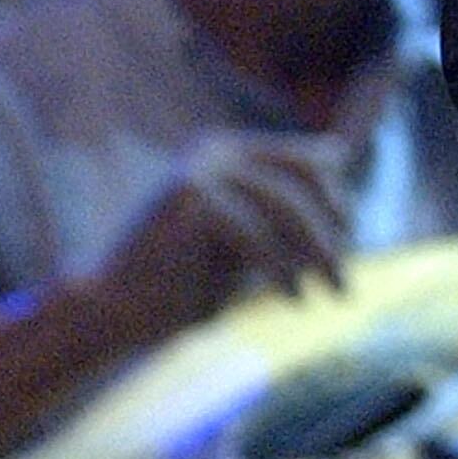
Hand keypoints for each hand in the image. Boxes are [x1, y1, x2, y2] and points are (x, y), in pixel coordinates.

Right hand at [85, 132, 354, 352]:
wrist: (108, 311)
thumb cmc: (179, 282)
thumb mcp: (244, 240)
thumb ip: (281, 215)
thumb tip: (345, 194)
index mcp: (224, 147)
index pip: (306, 161)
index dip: (334, 199)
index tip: (348, 236)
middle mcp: (214, 147)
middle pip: (302, 183)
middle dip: (332, 230)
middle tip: (344, 279)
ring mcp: (201, 167)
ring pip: (287, 209)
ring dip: (317, 254)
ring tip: (334, 292)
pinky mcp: (191, 197)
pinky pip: (256, 236)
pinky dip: (280, 270)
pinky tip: (292, 298)